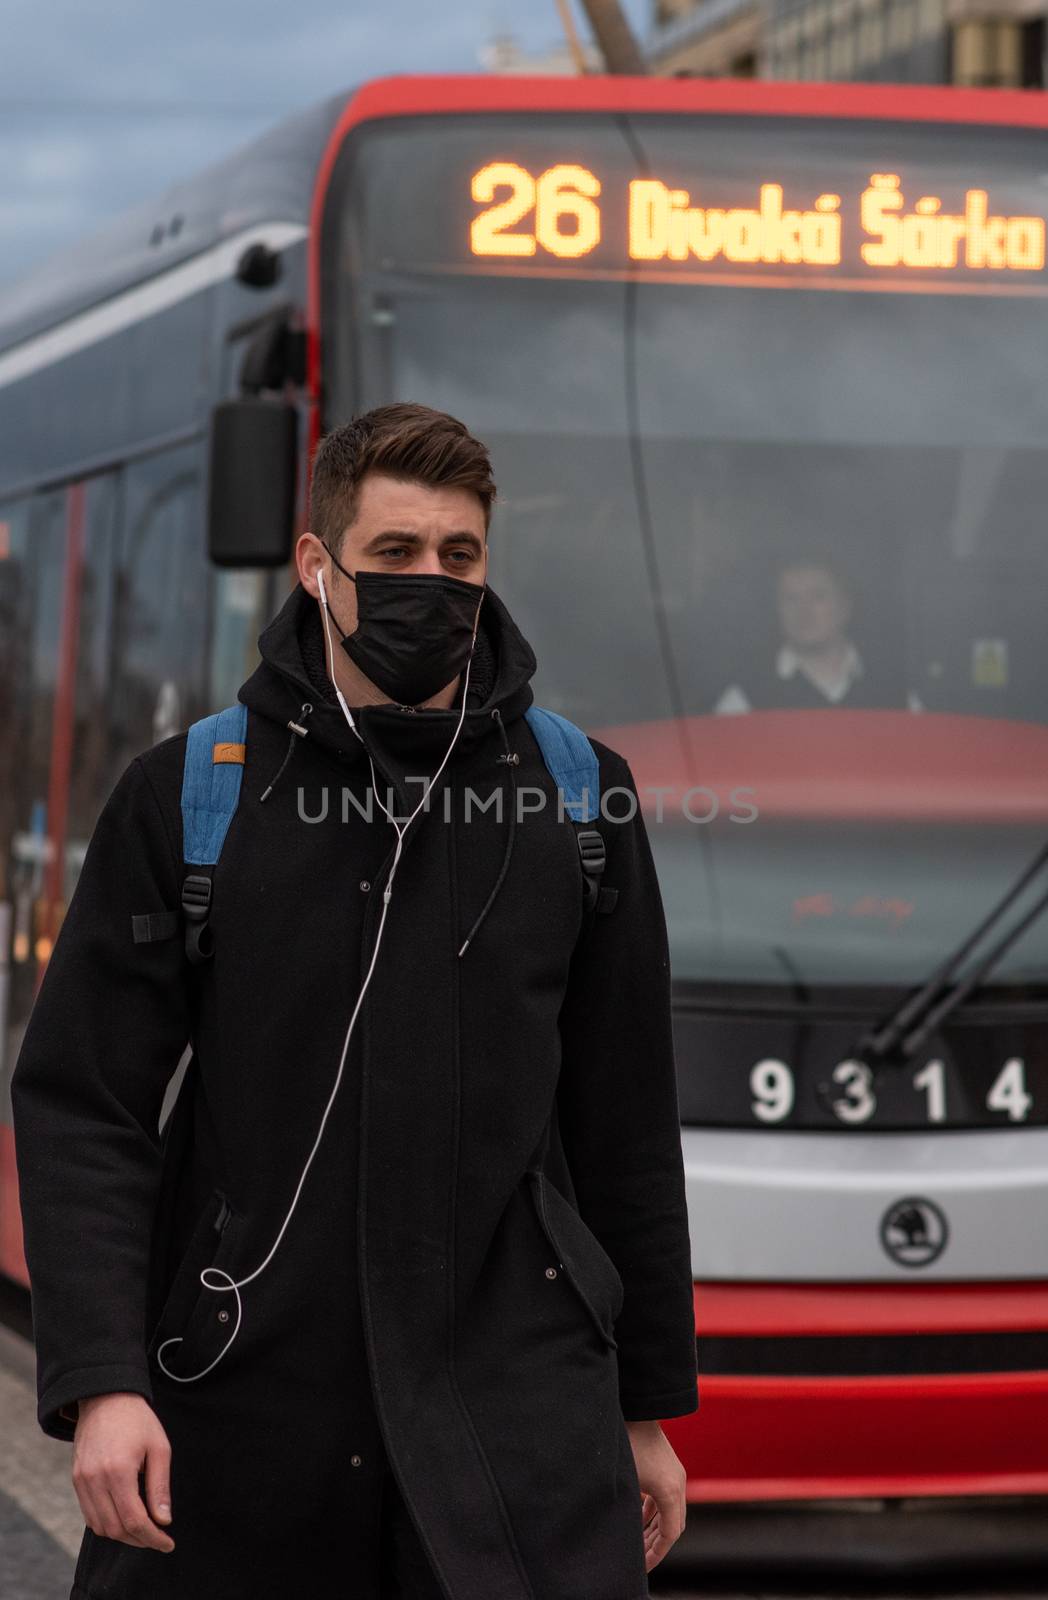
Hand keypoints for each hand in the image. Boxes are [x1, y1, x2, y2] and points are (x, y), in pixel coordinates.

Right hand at [71, 1393, 174, 1551]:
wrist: (105, 1398)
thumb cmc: (137, 1420)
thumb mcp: (159, 1447)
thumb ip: (160, 1487)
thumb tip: (164, 1520)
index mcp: (118, 1471)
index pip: (134, 1520)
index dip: (152, 1538)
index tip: (167, 1543)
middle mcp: (95, 1480)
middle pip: (116, 1529)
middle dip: (139, 1540)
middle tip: (158, 1538)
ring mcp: (82, 1481)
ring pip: (100, 1526)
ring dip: (122, 1535)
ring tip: (143, 1530)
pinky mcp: (76, 1480)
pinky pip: (89, 1515)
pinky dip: (106, 1523)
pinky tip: (124, 1517)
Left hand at [624, 1418, 686, 1572]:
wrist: (637, 1409)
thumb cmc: (627, 1443)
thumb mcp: (626, 1481)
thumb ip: (628, 1509)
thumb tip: (623, 1535)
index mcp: (670, 1490)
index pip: (670, 1534)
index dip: (656, 1554)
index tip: (643, 1567)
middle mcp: (678, 1484)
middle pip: (673, 1526)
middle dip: (657, 1545)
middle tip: (640, 1560)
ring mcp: (675, 1475)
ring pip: (670, 1513)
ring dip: (656, 1529)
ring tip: (638, 1545)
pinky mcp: (669, 1468)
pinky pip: (666, 1499)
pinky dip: (655, 1513)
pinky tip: (640, 1521)